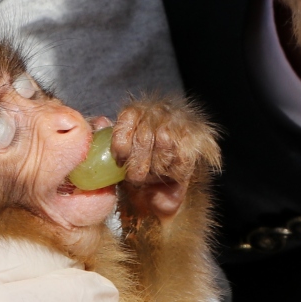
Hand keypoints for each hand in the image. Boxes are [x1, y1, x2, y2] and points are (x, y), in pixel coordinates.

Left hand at [111, 96, 219, 222]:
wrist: (164, 191)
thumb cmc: (136, 169)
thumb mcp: (116, 157)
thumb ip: (105, 139)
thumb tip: (100, 122)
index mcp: (138, 110)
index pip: (128, 117)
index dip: (121, 142)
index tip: (119, 161)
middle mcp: (161, 111)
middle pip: (145, 135)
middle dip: (138, 164)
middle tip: (135, 177)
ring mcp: (182, 123)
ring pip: (164, 144)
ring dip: (156, 168)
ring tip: (153, 174)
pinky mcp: (200, 140)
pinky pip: (182, 158)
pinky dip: (173, 172)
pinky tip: (170, 174)